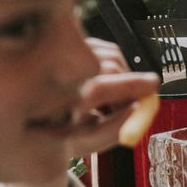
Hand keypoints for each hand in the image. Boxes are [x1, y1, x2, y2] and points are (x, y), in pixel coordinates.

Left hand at [62, 38, 159, 156]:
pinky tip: (103, 81)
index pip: (100, 88)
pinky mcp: (69, 45)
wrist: (34, 118)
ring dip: (122, 74)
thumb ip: (114, 130)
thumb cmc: (58, 132)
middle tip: (133, 102)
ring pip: (112, 55)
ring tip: (110, 98)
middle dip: (131, 83)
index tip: (152, 86)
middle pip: (111, 67)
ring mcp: (64, 54)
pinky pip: (104, 49)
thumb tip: (138, 111)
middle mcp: (60, 73)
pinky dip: (113, 64)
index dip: (131, 85)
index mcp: (62, 101)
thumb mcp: (86, 141)